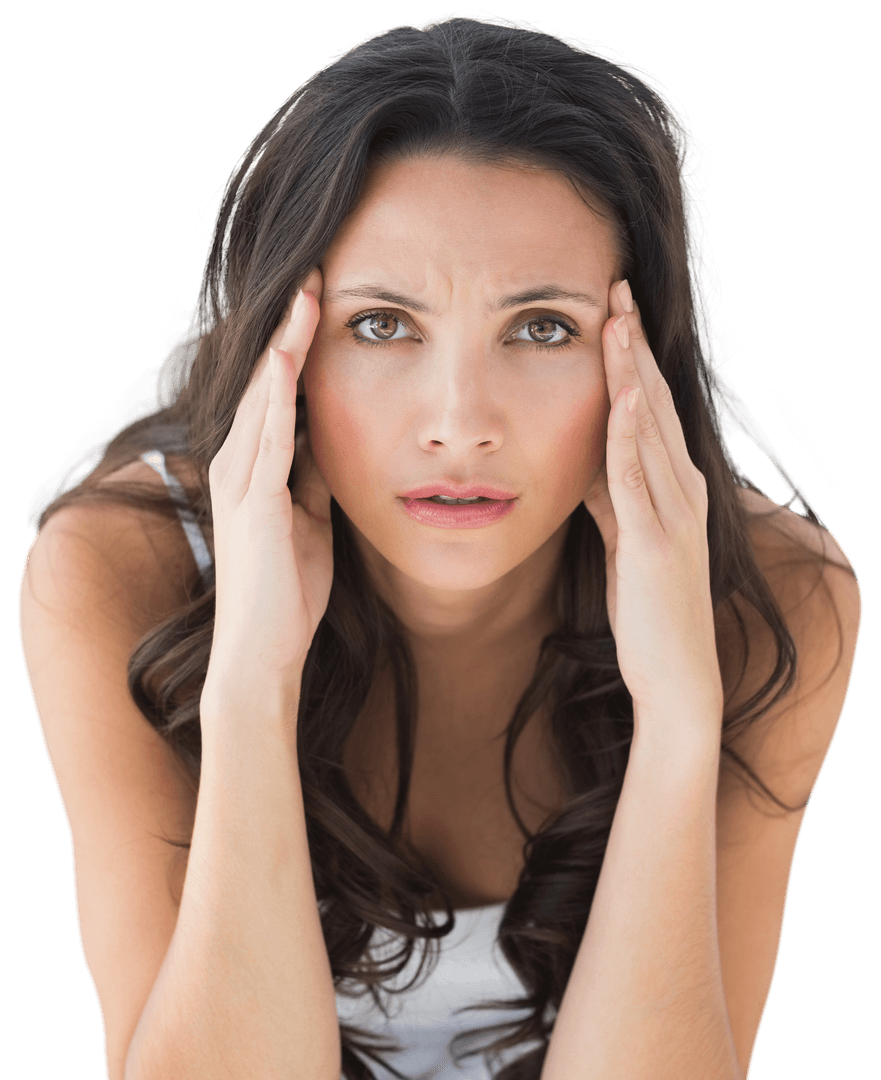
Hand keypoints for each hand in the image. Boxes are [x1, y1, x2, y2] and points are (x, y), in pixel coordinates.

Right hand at [203, 267, 332, 711]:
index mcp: (257, 466)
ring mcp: (241, 480)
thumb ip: (314, 477)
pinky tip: (289, 358)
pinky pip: (266, 438)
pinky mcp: (253, 502)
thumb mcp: (311, 518)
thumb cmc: (288, 589)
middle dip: (291, 325)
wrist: (265, 649)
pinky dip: (276, 396)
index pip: (280, 390)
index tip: (325, 296)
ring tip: (306, 291)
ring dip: (285, 343)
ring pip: (263, 396)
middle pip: (267, 379)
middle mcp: (240, 462)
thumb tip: (334, 439)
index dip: (299, 342)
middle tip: (316, 269)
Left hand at [582, 280, 722, 726]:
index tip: (614, 308)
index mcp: (673, 484)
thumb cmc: (647, 607)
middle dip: (634, 344)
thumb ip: (611, 495)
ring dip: (631, 372)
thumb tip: (585, 459)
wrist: (674, 672)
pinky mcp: (655, 543)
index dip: (633, 356)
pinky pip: (638, 479)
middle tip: (617, 286)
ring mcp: (673, 512)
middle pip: (653, 401)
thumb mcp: (624, 536)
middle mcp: (682, 488)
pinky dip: (628, 435)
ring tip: (616, 319)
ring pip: (649, 427)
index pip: (649, 406)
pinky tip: (618, 398)